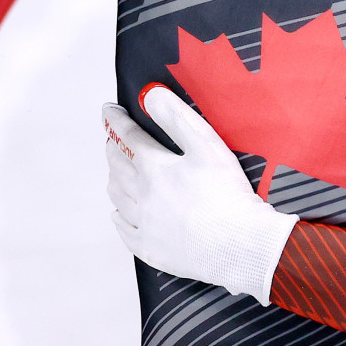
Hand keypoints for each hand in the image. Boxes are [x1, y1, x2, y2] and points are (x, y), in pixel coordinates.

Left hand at [103, 85, 296, 303]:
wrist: (237, 245)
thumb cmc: (226, 195)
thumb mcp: (206, 145)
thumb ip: (177, 117)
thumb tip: (150, 96)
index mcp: (154, 168)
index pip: (127, 138)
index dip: (115, 122)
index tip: (108, 111)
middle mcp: (142, 195)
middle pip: (118, 167)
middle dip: (112, 148)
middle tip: (111, 139)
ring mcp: (145, 225)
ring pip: (118, 197)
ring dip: (114, 179)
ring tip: (115, 171)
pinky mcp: (151, 249)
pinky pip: (126, 232)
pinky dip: (120, 218)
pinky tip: (120, 215)